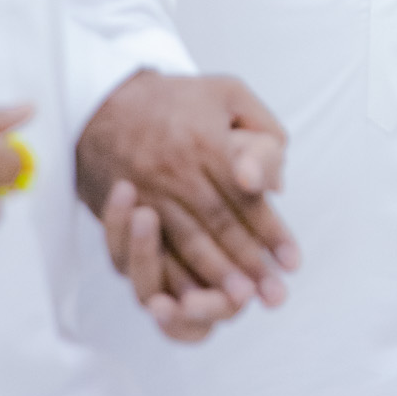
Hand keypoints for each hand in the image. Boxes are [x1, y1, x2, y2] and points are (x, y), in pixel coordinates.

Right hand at [76, 71, 297, 311]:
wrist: (104, 104)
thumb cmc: (178, 100)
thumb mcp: (228, 94)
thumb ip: (264, 131)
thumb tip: (277, 184)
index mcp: (206, 141)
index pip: (246, 196)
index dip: (271, 231)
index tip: (292, 262)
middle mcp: (177, 169)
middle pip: (220, 224)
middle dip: (250, 263)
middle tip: (275, 296)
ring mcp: (149, 191)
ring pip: (188, 241)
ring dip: (217, 276)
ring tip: (242, 300)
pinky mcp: (127, 209)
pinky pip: (153, 248)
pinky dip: (175, 277)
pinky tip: (193, 299)